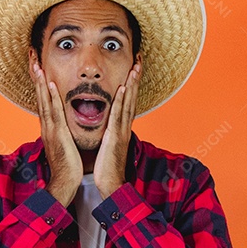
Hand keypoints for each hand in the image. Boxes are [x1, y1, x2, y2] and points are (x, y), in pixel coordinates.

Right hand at [28, 48, 81, 205]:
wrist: (65, 182)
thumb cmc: (67, 166)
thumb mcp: (63, 144)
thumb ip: (61, 133)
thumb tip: (62, 126)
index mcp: (49, 127)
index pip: (43, 100)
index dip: (40, 83)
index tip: (37, 67)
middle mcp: (46, 125)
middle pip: (40, 96)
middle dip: (36, 77)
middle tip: (32, 57)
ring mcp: (50, 129)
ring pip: (45, 101)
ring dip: (41, 82)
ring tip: (37, 64)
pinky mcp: (58, 134)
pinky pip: (55, 112)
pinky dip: (52, 97)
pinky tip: (51, 84)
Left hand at [94, 55, 141, 198]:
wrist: (112, 186)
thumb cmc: (108, 169)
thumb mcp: (109, 147)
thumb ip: (109, 135)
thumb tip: (108, 128)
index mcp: (121, 129)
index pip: (127, 103)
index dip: (131, 86)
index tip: (133, 70)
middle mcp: (124, 127)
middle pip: (131, 99)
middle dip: (135, 79)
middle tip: (138, 61)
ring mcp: (121, 132)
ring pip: (127, 103)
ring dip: (131, 85)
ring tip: (134, 67)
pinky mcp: (115, 137)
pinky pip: (117, 116)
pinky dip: (121, 101)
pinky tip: (123, 88)